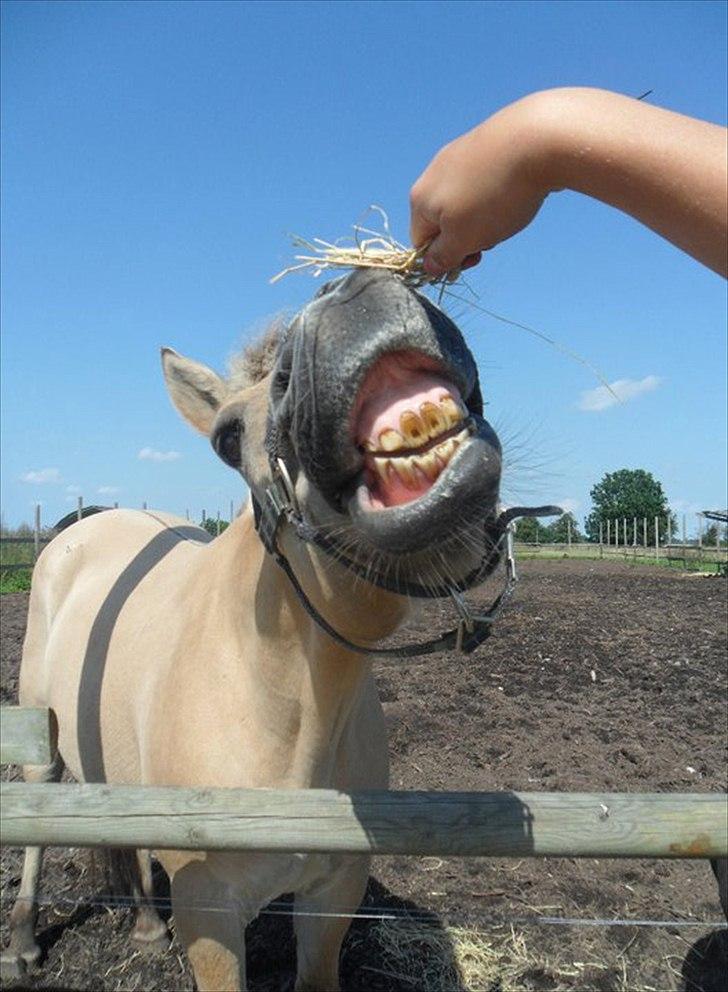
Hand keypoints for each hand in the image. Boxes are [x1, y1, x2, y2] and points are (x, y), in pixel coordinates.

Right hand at [410, 95, 552, 276]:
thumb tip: (429, 266)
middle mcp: (433, 172)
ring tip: (508, 210)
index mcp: (420, 199)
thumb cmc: (494, 196)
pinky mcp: (485, 142)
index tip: (473, 258)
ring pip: (465, 201)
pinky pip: (485, 180)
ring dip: (484, 217)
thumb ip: (443, 256)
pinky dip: (497, 192)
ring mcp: (459, 153)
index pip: (421, 242)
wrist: (536, 139)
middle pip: (444, 221)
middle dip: (467, 236)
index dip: (445, 258)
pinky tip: (516, 188)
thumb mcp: (464, 239)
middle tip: (493, 237)